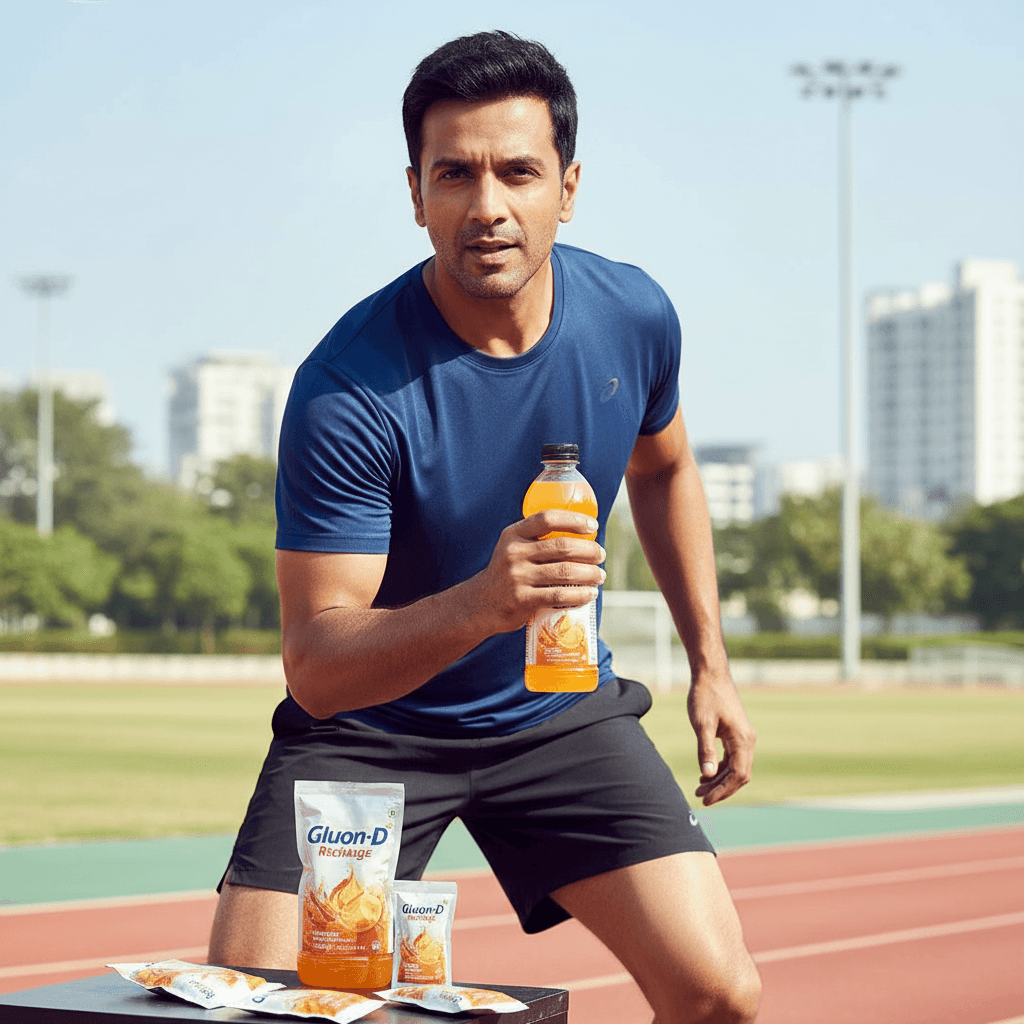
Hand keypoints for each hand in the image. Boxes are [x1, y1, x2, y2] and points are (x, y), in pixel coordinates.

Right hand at [468, 510, 605, 634]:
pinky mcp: (522, 600)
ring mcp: (517, 577)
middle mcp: (514, 553)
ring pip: (565, 572)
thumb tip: (581, 537)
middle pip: (562, 547)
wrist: (480, 604)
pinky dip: (580, 594)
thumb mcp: (513, 549)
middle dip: (589, 550)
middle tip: (600, 554)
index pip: (547, 518)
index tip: (593, 526)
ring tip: (600, 575)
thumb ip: (537, 541)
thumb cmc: (507, 574)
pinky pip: (559, 596)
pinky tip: (589, 593)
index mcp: (514, 534)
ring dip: (590, 573)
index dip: (574, 520)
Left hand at [687, 669, 755, 805]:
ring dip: (719, 779)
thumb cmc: (705, 696)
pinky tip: (705, 773)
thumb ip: (705, 749)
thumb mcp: (702, 723)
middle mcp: (747, 740)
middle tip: (700, 796)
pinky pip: (732, 758)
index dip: (722, 790)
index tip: (706, 799)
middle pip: (739, 775)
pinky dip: (720, 768)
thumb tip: (707, 774)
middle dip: (721, 788)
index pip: (738, 775)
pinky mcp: (736, 733)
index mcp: (743, 740)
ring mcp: (743, 737)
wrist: (711, 674)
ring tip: (699, 787)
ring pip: (735, 767)